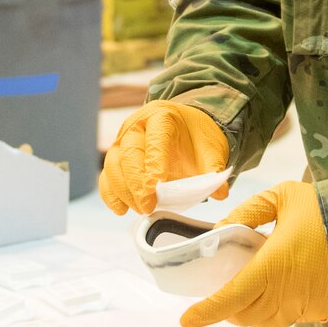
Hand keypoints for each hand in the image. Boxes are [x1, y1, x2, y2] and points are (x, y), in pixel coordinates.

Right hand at [99, 101, 230, 215]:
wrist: (185, 128)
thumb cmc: (196, 135)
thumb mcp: (211, 146)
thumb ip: (214, 167)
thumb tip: (220, 192)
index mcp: (161, 116)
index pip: (155, 139)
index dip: (154, 162)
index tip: (157, 185)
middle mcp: (136, 126)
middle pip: (129, 153)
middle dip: (136, 183)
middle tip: (148, 206)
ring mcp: (123, 141)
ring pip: (113, 165)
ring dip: (123, 191)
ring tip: (142, 209)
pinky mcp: (116, 158)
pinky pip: (106, 176)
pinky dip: (110, 195)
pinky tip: (121, 209)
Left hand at [180, 180, 327, 326]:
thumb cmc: (327, 211)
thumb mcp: (283, 197)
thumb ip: (248, 212)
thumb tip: (222, 229)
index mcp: (271, 268)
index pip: (230, 298)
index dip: (206, 312)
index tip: (186, 320)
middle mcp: (285, 295)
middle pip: (244, 315)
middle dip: (228, 307)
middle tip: (225, 287)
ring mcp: (305, 308)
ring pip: (265, 321)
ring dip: (251, 310)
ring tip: (251, 287)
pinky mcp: (321, 312)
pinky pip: (289, 317)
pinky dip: (276, 307)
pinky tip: (282, 287)